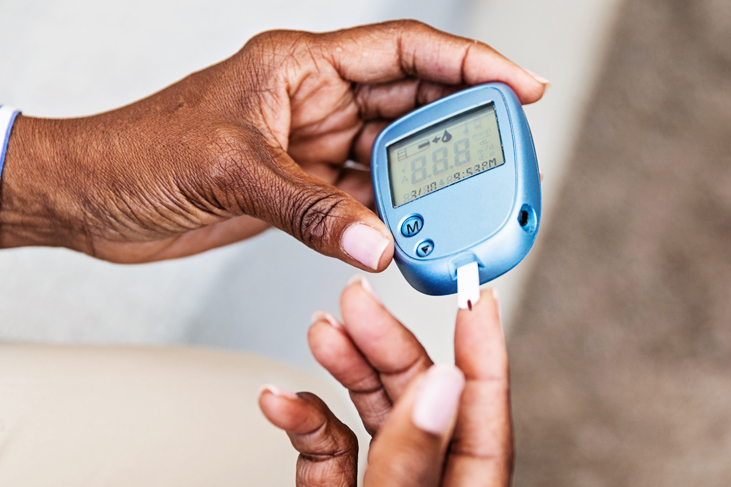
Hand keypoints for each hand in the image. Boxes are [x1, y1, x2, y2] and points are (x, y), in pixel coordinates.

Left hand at [0, 20, 546, 266]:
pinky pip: (367, 200)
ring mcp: (314, 146)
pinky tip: (416, 233)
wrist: (94, 198)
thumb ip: (310, 208)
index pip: (406, 51)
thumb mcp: (230, 169)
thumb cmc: (140, 151)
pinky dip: (394, 218)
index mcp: (303, 66)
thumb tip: (378, 241)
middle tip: (507, 154)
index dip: (471, 62)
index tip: (521, 84)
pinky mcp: (304, 188)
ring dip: (431, 181)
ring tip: (470, 203)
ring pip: (395, 157)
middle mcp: (317, 100)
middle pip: (413, 104)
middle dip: (464, 127)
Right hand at [259, 279, 510, 485]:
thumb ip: (413, 454)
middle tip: (359, 301)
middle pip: (419, 394)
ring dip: (345, 367)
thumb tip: (440, 386)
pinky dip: (305, 419)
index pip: (482, 405)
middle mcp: (428, 478)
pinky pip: (330, 445)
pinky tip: (283, 401)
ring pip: (373, 412)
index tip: (473, 294)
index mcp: (467, 486)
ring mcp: (386, 484)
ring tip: (323, 331)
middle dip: (386, 342)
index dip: (480, 345)